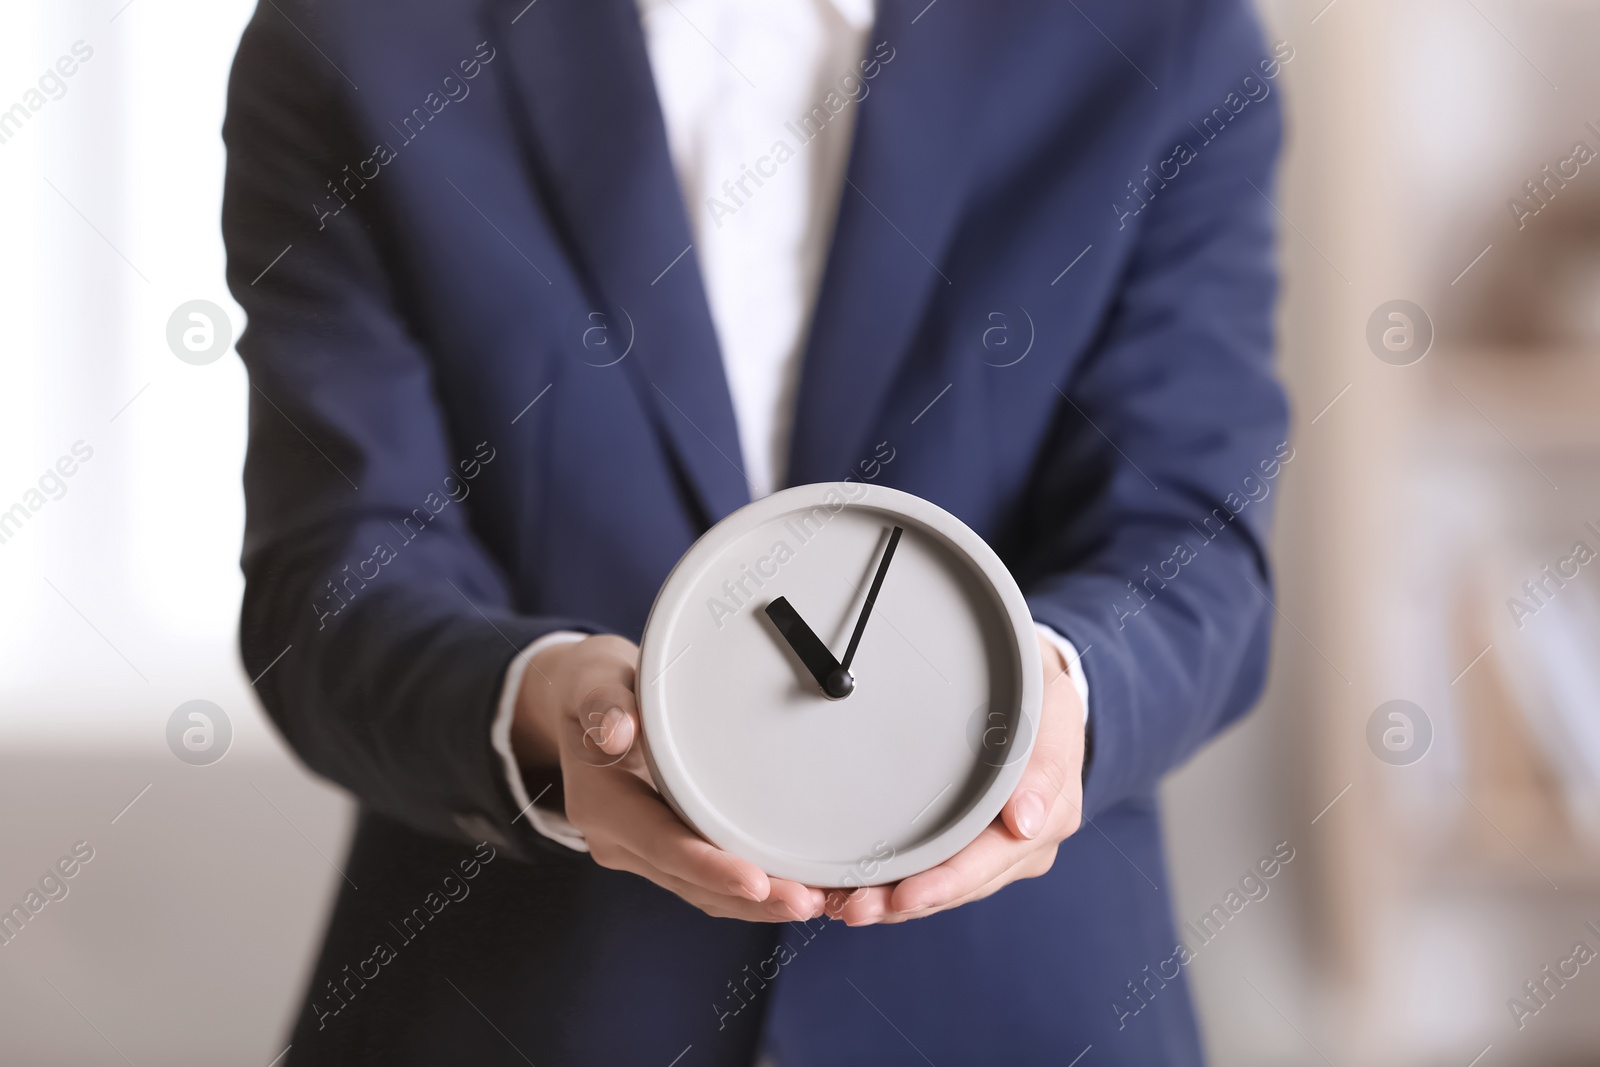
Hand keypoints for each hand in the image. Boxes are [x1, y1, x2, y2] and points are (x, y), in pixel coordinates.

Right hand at [512, 634, 826, 922]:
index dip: (708, 867)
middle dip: (749, 897)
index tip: (755, 881)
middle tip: (807, 902)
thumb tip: (617, 730)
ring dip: (757, 904)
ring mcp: (642, 851)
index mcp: (602, 805)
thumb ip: (603, 704)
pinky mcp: (666, 851)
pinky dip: (748, 893)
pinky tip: (793, 892)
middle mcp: (619, 840)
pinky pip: (707, 882)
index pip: (661, 843)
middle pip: (689, 881)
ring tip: (814, 903)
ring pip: (703, 892)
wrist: (586, 705)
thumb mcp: (594, 684)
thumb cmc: (597, 690)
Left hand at [822, 632, 1085, 924]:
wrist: (1043, 695)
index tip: (904, 896)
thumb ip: (1044, 763)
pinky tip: (855, 890)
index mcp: (1049, 816)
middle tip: (853, 906)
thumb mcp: (1054, 711)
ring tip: (841, 904)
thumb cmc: (1043, 699)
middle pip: (960, 885)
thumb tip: (1025, 823)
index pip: (990, 861)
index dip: (945, 883)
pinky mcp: (974, 845)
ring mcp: (999, 850)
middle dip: (906, 901)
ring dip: (893, 901)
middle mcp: (1024, 844)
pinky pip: (937, 873)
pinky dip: (897, 884)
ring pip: (944, 887)